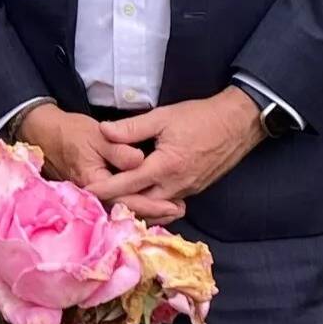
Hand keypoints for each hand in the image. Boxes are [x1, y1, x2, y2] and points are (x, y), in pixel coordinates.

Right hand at [18, 103, 184, 223]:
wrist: (47, 134)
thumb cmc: (72, 132)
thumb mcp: (96, 135)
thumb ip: (118, 149)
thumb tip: (140, 160)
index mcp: (94, 182)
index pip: (127, 199)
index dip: (152, 204)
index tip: (174, 204)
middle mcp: (94, 195)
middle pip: (128, 209)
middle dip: (155, 212)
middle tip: (180, 210)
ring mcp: (95, 196)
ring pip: (125, 209)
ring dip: (149, 211)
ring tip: (174, 210)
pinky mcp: (97, 192)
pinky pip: (119, 203)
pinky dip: (137, 204)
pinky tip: (154, 203)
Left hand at [90, 88, 264, 208]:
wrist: (237, 124)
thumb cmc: (200, 118)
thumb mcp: (162, 117)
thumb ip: (131, 127)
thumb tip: (103, 131)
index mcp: (165, 167)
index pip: (128, 185)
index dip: (104, 190)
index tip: (84, 193)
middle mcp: (177, 185)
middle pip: (140, 204)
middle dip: (117, 202)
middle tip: (95, 197)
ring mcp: (187, 190)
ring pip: (155, 207)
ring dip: (135, 204)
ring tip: (113, 196)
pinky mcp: (194, 190)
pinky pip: (168, 203)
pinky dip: (152, 202)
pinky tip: (140, 193)